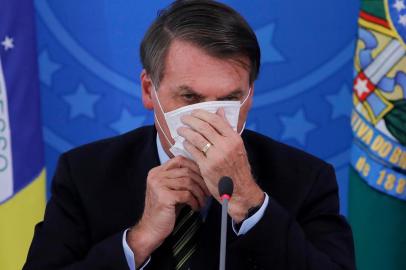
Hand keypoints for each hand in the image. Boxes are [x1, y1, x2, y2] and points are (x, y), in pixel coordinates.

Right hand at [127, 156, 208, 265]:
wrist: (151, 229)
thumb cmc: (164, 210)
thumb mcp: (172, 190)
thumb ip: (181, 180)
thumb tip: (203, 174)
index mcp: (157, 172)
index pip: (179, 160)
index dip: (195, 167)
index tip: (204, 177)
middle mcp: (156, 176)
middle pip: (186, 171)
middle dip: (201, 181)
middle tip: (207, 192)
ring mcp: (159, 185)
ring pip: (188, 182)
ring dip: (199, 193)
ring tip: (202, 201)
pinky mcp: (164, 197)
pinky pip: (186, 195)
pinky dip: (194, 201)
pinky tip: (195, 207)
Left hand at [178, 108, 263, 222]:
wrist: (240, 190)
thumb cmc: (238, 167)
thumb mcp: (237, 146)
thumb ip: (227, 128)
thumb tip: (219, 111)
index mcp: (234, 138)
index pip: (215, 120)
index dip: (202, 114)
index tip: (193, 112)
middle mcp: (226, 146)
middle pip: (204, 127)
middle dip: (191, 120)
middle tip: (183, 118)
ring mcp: (215, 156)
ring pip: (196, 138)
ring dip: (186, 131)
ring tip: (180, 129)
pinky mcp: (206, 167)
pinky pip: (193, 151)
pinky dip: (187, 145)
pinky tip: (184, 143)